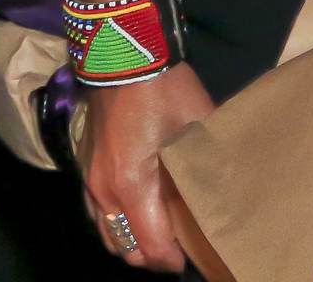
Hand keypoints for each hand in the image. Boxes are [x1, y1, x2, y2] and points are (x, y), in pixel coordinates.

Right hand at [76, 64, 215, 269]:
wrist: (121, 53)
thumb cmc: (163, 89)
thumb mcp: (197, 125)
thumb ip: (208, 164)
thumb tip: (227, 190)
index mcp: (133, 186)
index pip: (152, 246)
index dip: (174, 260)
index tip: (194, 256)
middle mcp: (105, 191)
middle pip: (125, 248)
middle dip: (152, 254)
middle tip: (180, 244)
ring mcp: (90, 180)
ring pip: (106, 233)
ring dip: (132, 239)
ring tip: (159, 230)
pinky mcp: (85, 166)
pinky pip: (96, 212)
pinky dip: (115, 221)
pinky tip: (136, 208)